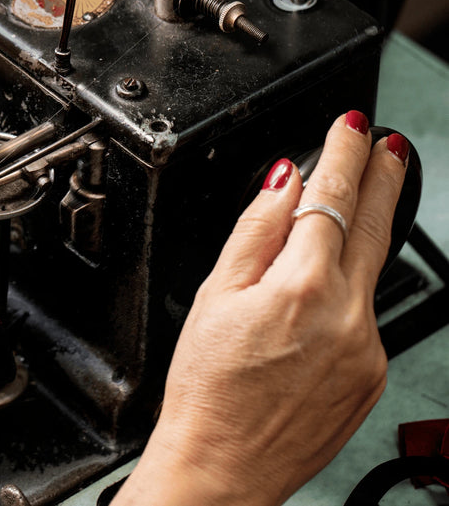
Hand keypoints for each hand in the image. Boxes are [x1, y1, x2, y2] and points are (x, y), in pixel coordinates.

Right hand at [113, 112, 409, 505]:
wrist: (223, 466)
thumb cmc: (207, 389)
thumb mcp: (215, 295)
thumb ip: (256, 231)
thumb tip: (284, 182)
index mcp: (302, 287)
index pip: (332, 198)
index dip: (342, 154)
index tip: (349, 127)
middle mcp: (348, 315)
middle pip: (373, 225)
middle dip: (380, 176)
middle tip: (387, 145)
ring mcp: (367, 348)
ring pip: (370, 272)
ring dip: (362, 234)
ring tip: (352, 206)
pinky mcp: (372, 374)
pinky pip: (366, 315)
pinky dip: (348, 292)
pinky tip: (321, 296)